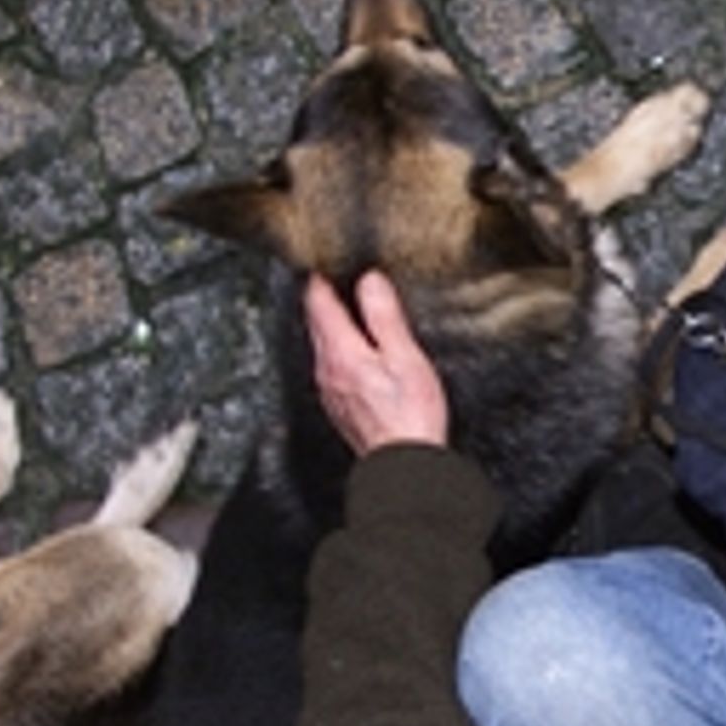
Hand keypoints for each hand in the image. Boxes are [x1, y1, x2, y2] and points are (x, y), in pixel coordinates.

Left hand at [304, 271, 449, 453]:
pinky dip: (338, 348)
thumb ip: (384, 316)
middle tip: (336, 275)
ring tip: (347, 306)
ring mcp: (329, 390)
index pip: (318, 301)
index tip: (327, 259)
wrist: (403, 466)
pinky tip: (356, 350)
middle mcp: (326, 370)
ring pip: (321, 344)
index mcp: (340, 352)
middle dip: (323, 296)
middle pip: (315, 321)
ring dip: (331, 323)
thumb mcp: (404, 357)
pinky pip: (330, 366)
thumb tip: (369, 281)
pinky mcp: (339, 405)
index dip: (321, 276)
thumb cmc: (409, 417)